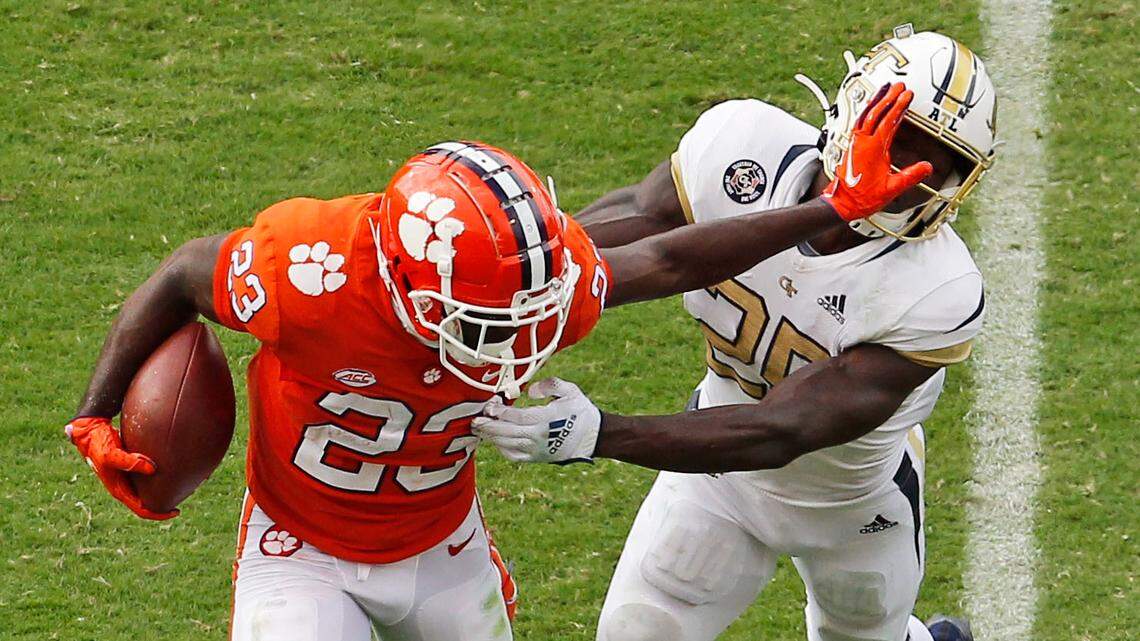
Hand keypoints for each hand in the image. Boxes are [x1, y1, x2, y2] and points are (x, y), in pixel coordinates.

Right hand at [65, 417, 178, 519]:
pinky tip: (169, 470)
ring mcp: (126, 478)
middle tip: (183, 496)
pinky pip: (145, 477)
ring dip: (161, 491)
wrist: (90, 432)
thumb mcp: (112, 454)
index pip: (141, 509)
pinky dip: (157, 477)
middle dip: (163, 503)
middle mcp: (123, 487)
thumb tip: (152, 469)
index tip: (176, 512)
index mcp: (119, 490)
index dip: (159, 513)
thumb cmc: (99, 444)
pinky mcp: (129, 467)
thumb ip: (130, 461)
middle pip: (146, 503)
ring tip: (180, 486)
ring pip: (146, 491)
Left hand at [471, 378, 600, 463]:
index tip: (490, 406)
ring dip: (491, 437)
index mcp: (547, 419)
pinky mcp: (536, 458)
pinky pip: (514, 456)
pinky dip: (502, 449)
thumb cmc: (579, 411)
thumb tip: (530, 392)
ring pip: (508, 445)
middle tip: (475, 421)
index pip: (518, 417)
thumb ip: (550, 385)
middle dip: (489, 427)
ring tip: (479, 429)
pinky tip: (495, 440)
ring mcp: (536, 449)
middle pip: (508, 433)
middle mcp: (539, 436)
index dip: (501, 412)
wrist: (592, 437)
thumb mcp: (570, 390)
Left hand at [822, 83, 933, 220]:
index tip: (907, 95)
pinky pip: (859, 122)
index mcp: (873, 149)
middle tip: (899, 86)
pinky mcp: (851, 145)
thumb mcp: (891, 189)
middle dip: (888, 97)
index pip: (888, 121)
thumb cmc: (863, 197)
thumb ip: (910, 177)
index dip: (898, 107)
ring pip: (865, 115)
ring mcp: (855, 142)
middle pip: (875, 113)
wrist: (842, 203)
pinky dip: (866, 111)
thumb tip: (927, 167)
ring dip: (876, 101)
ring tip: (885, 88)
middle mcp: (862, 142)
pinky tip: (871, 107)